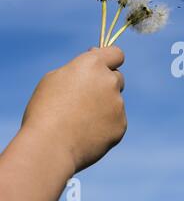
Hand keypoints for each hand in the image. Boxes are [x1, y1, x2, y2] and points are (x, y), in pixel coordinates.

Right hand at [21, 46, 126, 172]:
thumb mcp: (54, 80)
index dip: (109, 59)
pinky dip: (104, 126)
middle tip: (84, 99)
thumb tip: (95, 66)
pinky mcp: (121, 124)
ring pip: (114, 102)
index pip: (116, 53)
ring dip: (103, 107)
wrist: (50, 146)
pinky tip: (85, 134)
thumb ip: (79, 70)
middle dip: (105, 85)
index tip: (103, 66)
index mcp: (92, 64)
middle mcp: (110, 80)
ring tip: (78, 122)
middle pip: (117, 77)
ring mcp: (118, 103)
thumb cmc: (45, 111)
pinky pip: (115, 121)